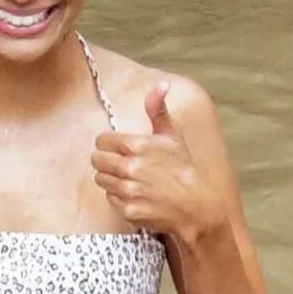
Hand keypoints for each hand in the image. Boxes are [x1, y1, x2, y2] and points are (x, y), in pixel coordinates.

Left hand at [91, 83, 219, 241]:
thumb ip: (158, 108)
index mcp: (138, 145)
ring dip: (112, 178)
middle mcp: (130, 168)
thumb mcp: (172, 134)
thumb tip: (161, 84)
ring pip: (101, 179)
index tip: (118, 147)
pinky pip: (110, 199)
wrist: (195, 204)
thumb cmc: (183, 168)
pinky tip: (135, 194)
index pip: (101, 140)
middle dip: (107, 160)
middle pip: (97, 160)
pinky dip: (119, 197)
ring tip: (130, 179)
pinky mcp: (128, 210)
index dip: (109, 143)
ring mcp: (129, 190)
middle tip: (122, 163)